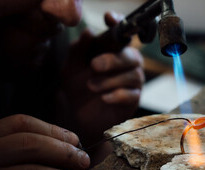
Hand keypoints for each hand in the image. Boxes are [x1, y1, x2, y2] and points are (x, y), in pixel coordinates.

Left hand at [58, 12, 144, 145]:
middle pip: (130, 55)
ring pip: (132, 74)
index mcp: (112, 49)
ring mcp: (132, 80)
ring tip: (91, 85)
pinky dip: (118, 95)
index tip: (108, 19)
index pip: (121, 33)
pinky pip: (132, 94)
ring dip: (110, 80)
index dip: (119, 23)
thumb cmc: (78, 86)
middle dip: (112, 60)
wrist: (80, 115)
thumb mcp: (71, 68)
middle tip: (93, 66)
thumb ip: (78, 50)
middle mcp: (126, 62)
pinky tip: (104, 98)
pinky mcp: (134, 99)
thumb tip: (89, 31)